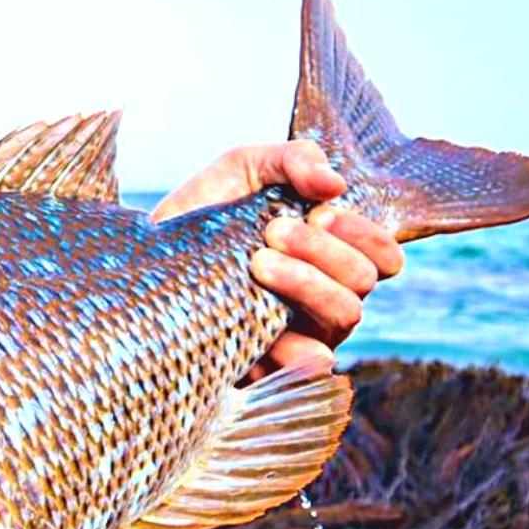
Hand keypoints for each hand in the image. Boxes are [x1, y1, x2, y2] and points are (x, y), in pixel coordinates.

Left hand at [150, 140, 404, 380]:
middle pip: (363, 280)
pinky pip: (303, 367)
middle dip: (323, 251)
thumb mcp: (244, 169)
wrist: (144, 260)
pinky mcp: (269, 364)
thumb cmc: (205, 215)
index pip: (384, 254)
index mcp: (331, 253)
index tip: (318, 214)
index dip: (366, 235)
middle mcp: (326, 294)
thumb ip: (293, 161)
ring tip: (256, 264)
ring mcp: (303, 332)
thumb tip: (335, 183)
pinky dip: (295, 350)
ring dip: (307, 284)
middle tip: (271, 231)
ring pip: (344, 316)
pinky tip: (266, 330)